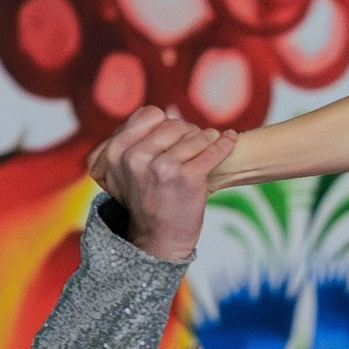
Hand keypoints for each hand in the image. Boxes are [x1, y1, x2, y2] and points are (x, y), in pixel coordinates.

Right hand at [85, 107, 237, 262]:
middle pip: (174, 124)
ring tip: (210, 144)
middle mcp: (137, 157)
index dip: (166, 122)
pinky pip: (213, 151)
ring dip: (206, 139)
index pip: (150, 114)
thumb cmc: (147, 201)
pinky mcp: (188, 179)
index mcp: (118, 150)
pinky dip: (225, 143)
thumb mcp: (128, 169)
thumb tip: (171, 109)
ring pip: (194, 136)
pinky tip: (230, 139)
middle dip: (188, 132)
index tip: (175, 136)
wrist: (158, 239)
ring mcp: (163, 167)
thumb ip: (141, 138)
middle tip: (195, 144)